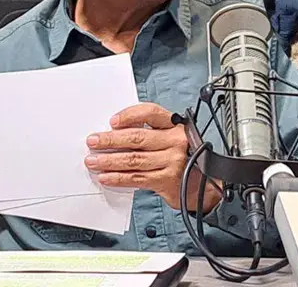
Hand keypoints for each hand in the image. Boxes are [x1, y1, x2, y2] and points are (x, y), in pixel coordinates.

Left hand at [85, 103, 221, 213]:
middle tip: (93, 141)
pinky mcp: (167, 180)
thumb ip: (149, 132)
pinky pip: (137, 178)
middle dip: (110, 140)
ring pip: (134, 159)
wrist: (204, 185)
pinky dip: (118, 178)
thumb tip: (115, 133)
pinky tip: (106, 177)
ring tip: (93, 162)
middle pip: (137, 137)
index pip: (150, 113)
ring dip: (109, 161)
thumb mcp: (171, 138)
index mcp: (175, 126)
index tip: (112, 122)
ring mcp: (172, 161)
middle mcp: (175, 141)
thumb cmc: (183, 157)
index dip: (129, 115)